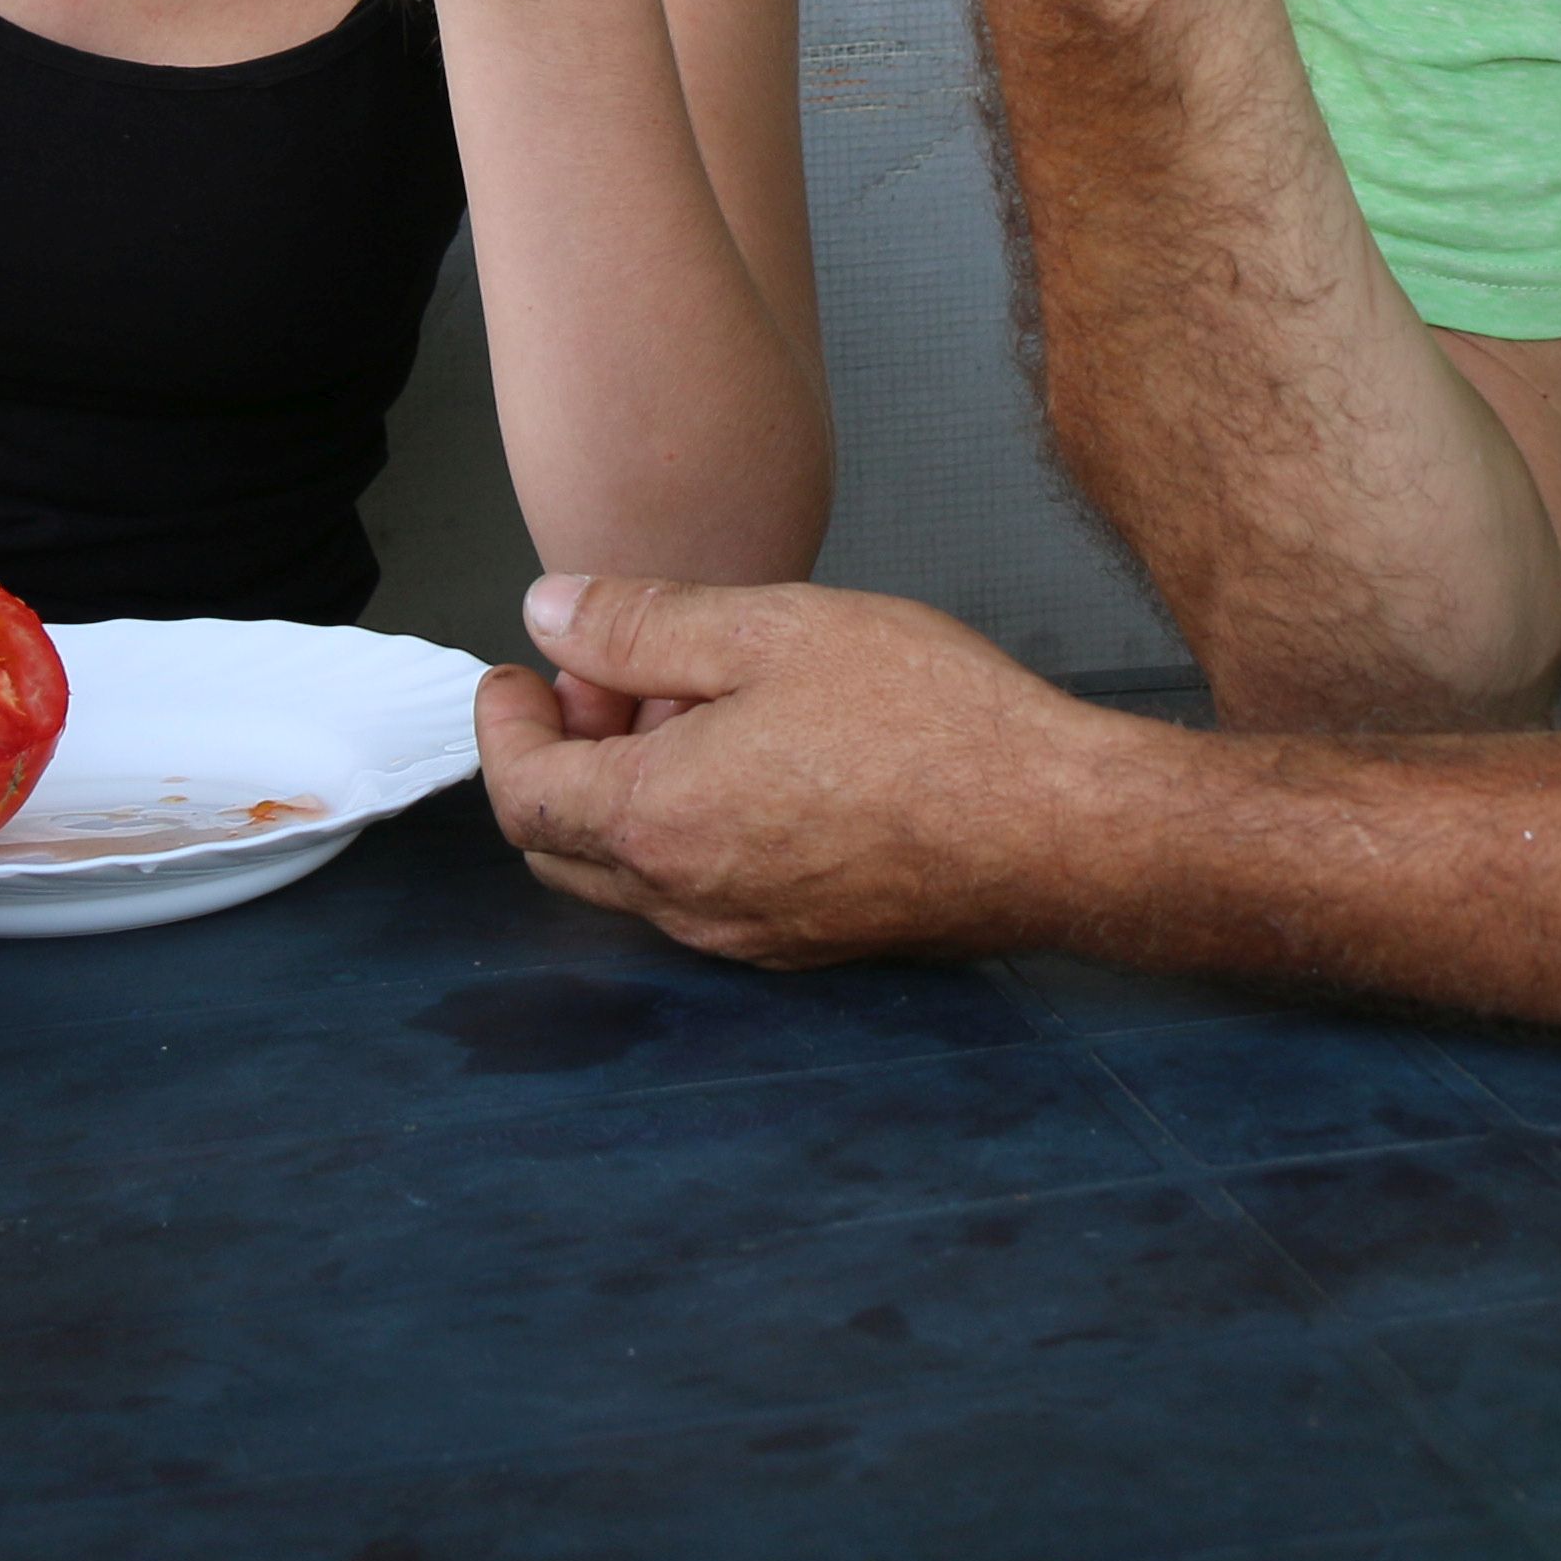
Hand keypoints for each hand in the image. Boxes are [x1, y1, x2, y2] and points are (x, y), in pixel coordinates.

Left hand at [474, 574, 1116, 966]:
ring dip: (625, 797)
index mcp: (661, 822)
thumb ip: (641, 624)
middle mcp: (691, 901)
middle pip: (560, 850)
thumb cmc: (931, 722)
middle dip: (556, 761)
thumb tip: (550, 615)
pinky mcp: (805, 944)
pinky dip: (685, 831)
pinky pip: (702, 897)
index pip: (522, 796)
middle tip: (599, 681)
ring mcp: (750, 936)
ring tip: (686, 706)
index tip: (516, 674)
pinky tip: (751, 759)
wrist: (1057, 826)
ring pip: (633, 879)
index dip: (503, 728)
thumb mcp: (770, 628)